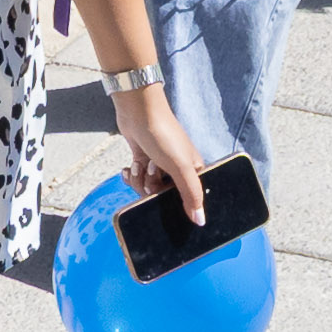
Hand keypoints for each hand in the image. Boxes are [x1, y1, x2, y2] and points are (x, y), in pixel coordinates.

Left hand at [109, 82, 208, 232]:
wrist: (138, 111)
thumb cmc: (164, 135)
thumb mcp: (181, 167)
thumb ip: (191, 195)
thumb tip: (201, 221)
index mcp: (194, 172)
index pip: (187, 200)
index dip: (174, 202)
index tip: (164, 193)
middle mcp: (178, 171)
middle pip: (163, 197)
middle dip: (152, 187)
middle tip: (152, 171)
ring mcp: (159, 166)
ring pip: (147, 189)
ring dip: (140, 178)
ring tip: (143, 162)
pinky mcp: (144, 161)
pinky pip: (137, 179)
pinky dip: (132, 174)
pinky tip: (130, 166)